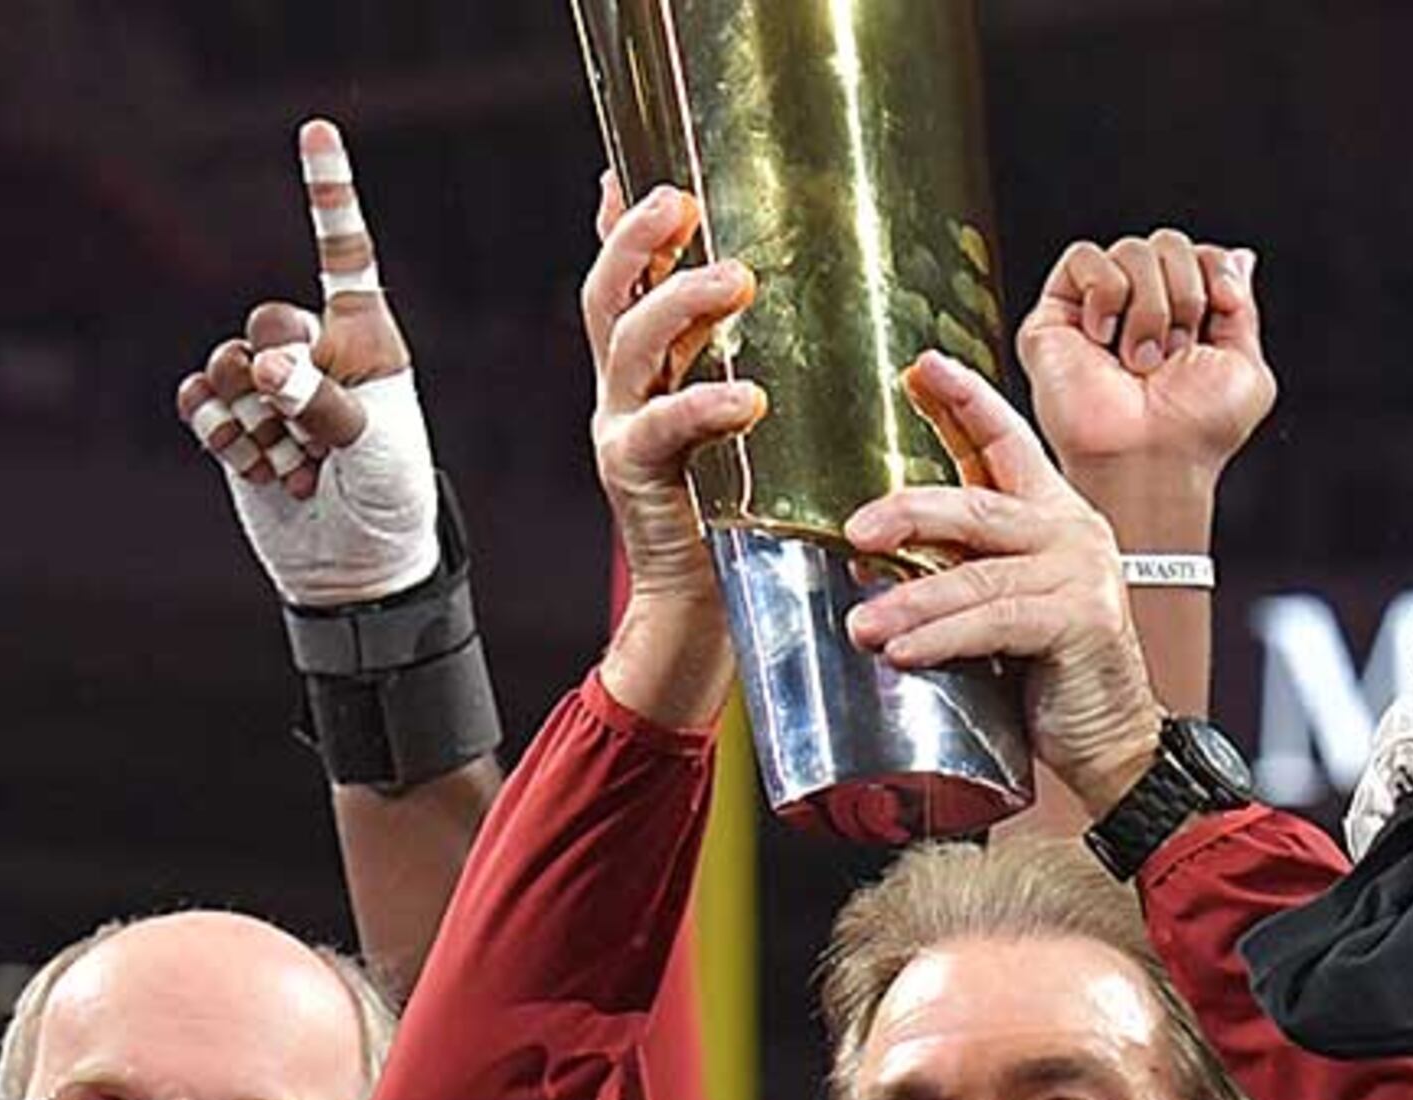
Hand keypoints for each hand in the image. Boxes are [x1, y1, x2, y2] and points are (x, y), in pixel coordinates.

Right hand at [174, 118, 441, 607]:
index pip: (344, 251)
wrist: (358, 565)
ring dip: (257, 425)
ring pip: (228, 366)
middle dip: (278, 371)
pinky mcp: (231, 421)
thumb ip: (319, 399)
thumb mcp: (373, 445)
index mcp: (367, 336)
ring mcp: (269, 385)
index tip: (317, 128)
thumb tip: (260, 366)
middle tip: (307, 423)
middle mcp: (316, 350)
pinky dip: (223, 437)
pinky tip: (261, 468)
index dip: (329, 191)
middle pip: (267, 319)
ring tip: (300, 464)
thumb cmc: (388, 494)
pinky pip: (201, 402)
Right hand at [585, 177, 764, 724]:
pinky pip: (662, 431)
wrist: (704, 617)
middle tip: (681, 200)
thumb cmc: (744, 518)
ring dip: (680, 305)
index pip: (626, 280)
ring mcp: (622, 432)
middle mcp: (622, 391)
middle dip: (639, 241)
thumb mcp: (749, 428)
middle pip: (611, 295)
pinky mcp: (636, 481)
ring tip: (736, 281)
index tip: (639, 169)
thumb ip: (754, 367)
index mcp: (647, 371)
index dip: (623, 224)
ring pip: (630, 347)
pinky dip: (701, 407)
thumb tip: (801, 308)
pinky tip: (744, 396)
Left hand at [840, 352, 1166, 807]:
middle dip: (911, 511)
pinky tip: (903, 651)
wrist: (1112, 743)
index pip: (1003, 441)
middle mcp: (1071, 531)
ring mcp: (1080, 574)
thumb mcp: (998, 606)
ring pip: (978, 572)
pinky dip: (942, 637)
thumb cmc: (1048, 675)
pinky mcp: (1081, 622)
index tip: (920, 366)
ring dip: (911, 599)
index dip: (963, 400)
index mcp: (1051, 515)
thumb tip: (868, 558)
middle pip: (978, 502)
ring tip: (862, 624)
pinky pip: (995, 622)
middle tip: (857, 530)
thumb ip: (955, 570)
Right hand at [1021, 231, 1271, 509]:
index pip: (1201, 253)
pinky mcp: (1056, 317)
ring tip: (1141, 356)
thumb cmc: (1195, 433)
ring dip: (1150, 305)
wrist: (1154, 460)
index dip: (1214, 270)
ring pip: (1131, 249)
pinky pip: (1083, 257)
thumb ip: (1242, 306)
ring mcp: (1098, 311)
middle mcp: (1141, 310)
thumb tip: (1241, 258)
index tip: (1221, 307)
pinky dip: (1106, 290)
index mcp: (1184, 319)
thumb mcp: (1245, 367)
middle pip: (1168, 243)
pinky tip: (1106, 336)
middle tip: (1175, 349)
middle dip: (1184, 293)